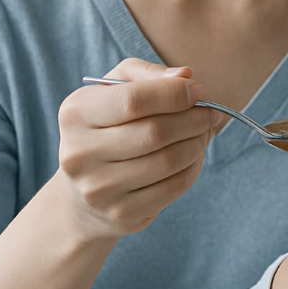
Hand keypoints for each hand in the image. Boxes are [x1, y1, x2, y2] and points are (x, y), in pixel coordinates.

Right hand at [56, 57, 220, 239]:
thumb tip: (185, 76)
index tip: (198, 91)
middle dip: (194, 119)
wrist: (83, 195)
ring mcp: (98, 188)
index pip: (134, 100)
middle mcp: (79, 153)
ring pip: (168, 161)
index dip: (174, 94)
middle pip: (155, 132)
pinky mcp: (121, 213)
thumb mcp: (115, 89)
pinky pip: (173, 187)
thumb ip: (147, 75)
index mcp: (76, 113)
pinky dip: (193, 168)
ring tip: (205, 132)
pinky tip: (194, 156)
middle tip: (210, 114)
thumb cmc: (107, 127)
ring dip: (198, 143)